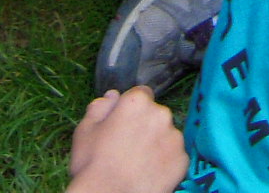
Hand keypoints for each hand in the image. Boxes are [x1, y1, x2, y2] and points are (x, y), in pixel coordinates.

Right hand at [68, 88, 186, 192]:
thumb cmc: (93, 164)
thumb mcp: (86, 130)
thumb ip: (100, 107)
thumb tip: (113, 96)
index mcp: (137, 102)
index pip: (141, 94)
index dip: (131, 109)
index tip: (123, 124)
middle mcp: (161, 114)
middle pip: (155, 115)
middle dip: (145, 125)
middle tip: (128, 146)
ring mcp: (174, 138)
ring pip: (166, 135)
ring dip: (157, 143)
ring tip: (138, 162)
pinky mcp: (182, 161)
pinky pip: (174, 156)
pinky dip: (165, 162)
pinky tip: (149, 173)